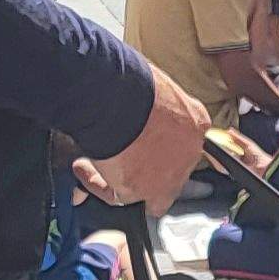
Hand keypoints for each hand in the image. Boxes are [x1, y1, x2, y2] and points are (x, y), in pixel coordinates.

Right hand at [83, 69, 211, 214]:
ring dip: (120, 178)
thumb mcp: (156, 86)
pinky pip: (116, 196)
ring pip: (145, 191)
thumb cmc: (133, 83)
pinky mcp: (138, 190)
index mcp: (196, 122)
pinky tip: (82, 168)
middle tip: (123, 158)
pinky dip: (96, 184)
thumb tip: (137, 100)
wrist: (116, 98)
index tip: (146, 140)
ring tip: (94, 163)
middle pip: (171, 173)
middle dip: (147, 168)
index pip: (186, 143)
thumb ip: (155, 102)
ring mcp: (166, 177)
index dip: (163, 144)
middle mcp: (188, 154)